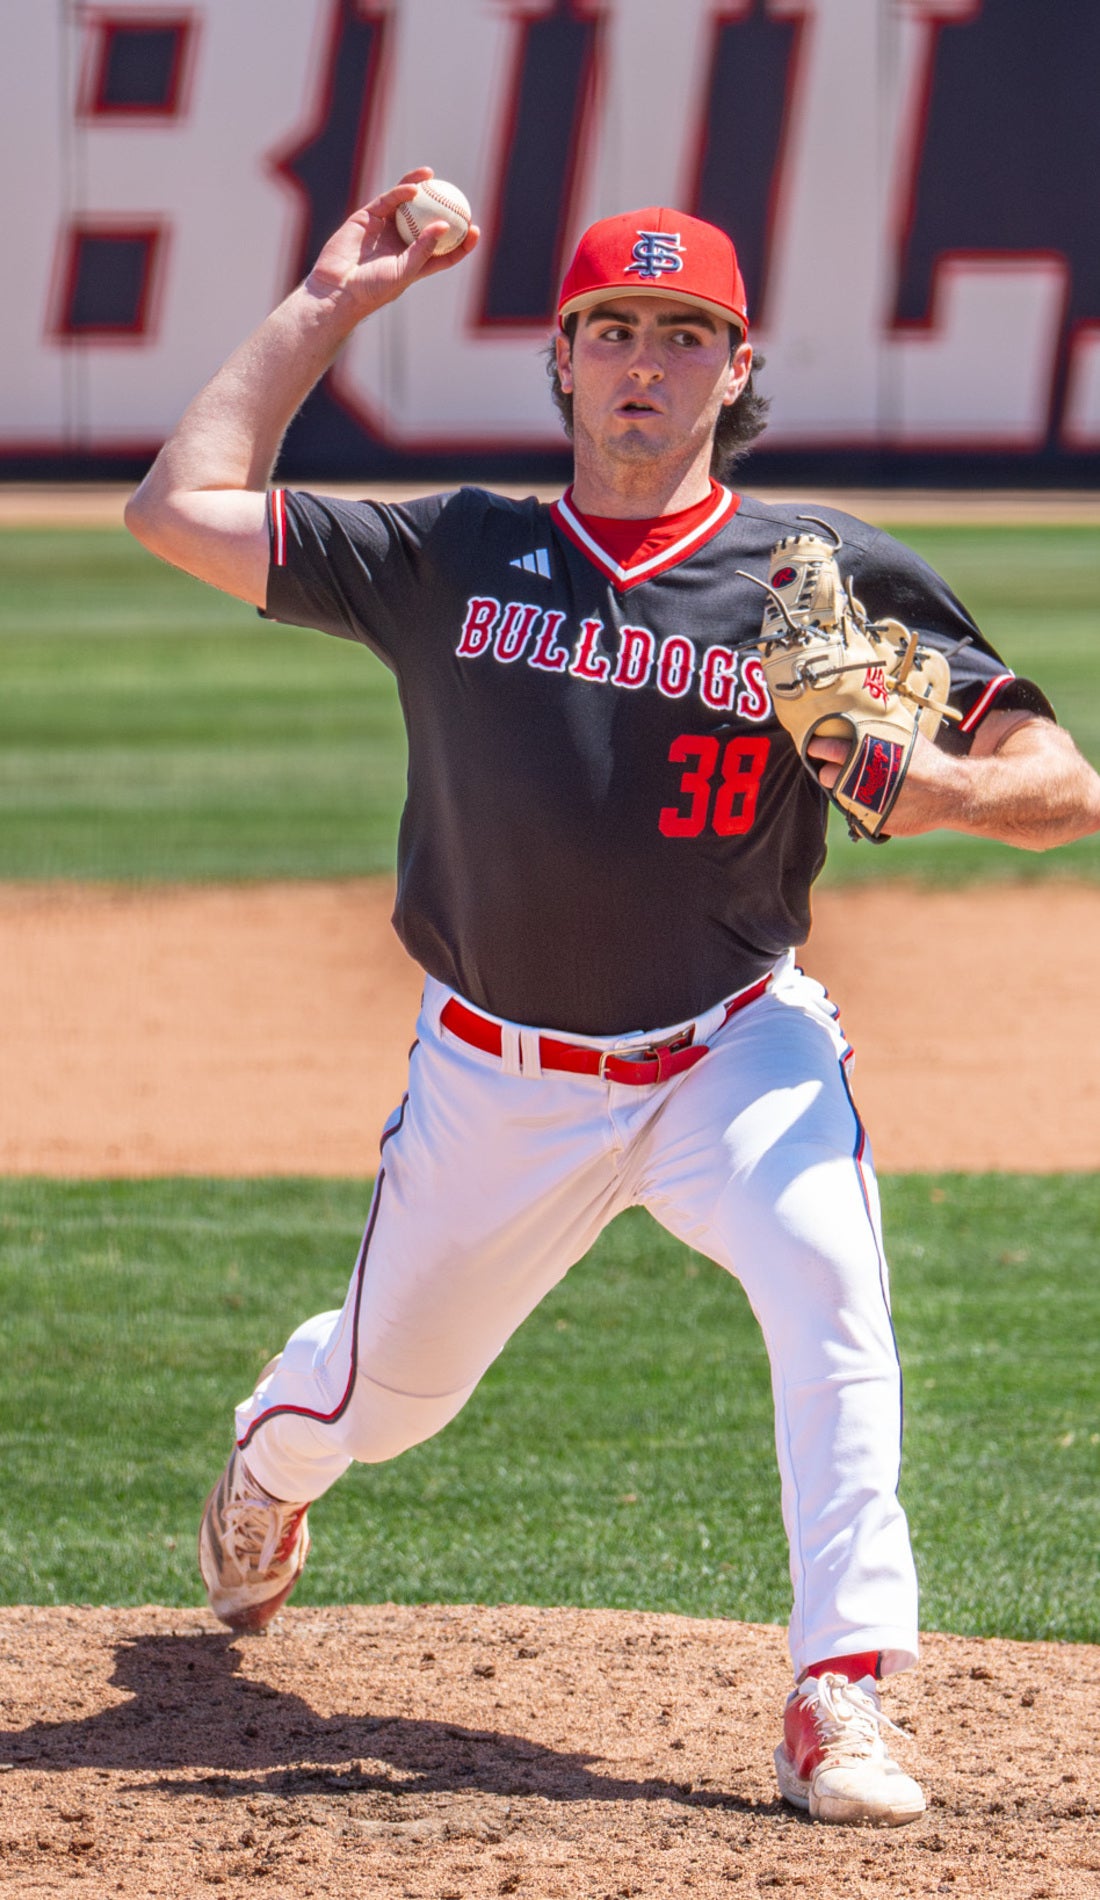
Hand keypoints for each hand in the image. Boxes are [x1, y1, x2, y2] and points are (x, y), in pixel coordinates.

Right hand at [305, 168, 478, 315]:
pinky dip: (401, 192)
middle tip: (460, 198)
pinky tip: (414, 186)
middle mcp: (401, 244)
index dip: (461, 241)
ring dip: (421, 189)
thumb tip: (444, 225)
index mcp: (414, 263)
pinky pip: (388, 200)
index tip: (475, 229)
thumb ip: (424, 249)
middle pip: (427, 222)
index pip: (444, 251)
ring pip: (407, 205)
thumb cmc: (373, 288)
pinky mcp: (368, 217)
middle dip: (444, 208)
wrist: (338, 288)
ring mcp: (385, 229)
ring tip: (433, 176)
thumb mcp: (404, 272)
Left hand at [805, 730, 962, 835]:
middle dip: (825, 769)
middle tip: (828, 765)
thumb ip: (880, 725)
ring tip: (854, 780)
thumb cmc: (926, 761)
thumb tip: (869, 703)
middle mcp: (862, 776)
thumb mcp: (904, 735)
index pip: (827, 748)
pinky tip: (870, 796)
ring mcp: (865, 801)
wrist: (949, 792)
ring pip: (838, 794)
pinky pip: (853, 812)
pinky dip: (857, 805)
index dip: (819, 746)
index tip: (815, 745)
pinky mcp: (871, 820)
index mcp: (866, 751)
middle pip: (826, 774)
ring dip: (841, 787)